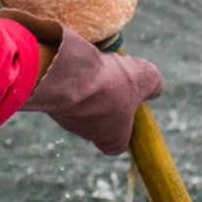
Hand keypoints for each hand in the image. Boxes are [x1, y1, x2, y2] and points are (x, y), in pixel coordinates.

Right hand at [13, 14, 161, 155]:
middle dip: (103, 96)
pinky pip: (59, 87)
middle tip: (108, 75)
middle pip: (98, 117)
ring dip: (84, 84)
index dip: (124, 123)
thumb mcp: (143, 77)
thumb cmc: (110, 83)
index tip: (127, 102)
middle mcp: (86, 133)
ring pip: (77, 101)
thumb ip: (153, 82)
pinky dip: (66, 75)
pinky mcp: (45, 100)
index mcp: (111, 139)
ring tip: (90, 63)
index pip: (118, 141)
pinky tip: (72, 61)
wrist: (67, 75)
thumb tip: (155, 87)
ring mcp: (63, 117)